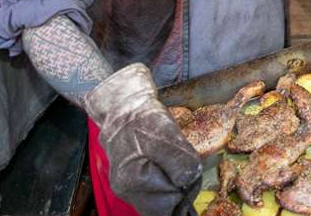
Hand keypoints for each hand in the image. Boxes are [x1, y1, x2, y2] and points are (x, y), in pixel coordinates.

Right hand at [83, 63, 201, 212]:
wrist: (122, 106)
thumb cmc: (142, 118)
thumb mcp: (165, 134)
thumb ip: (178, 160)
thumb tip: (188, 181)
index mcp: (133, 180)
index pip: (169, 204)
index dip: (185, 189)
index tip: (188, 170)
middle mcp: (126, 190)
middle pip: (163, 208)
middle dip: (179, 190)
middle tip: (182, 166)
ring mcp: (126, 188)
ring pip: (158, 203)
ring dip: (172, 188)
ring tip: (172, 164)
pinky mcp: (129, 183)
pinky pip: (152, 195)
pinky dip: (163, 185)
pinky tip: (164, 167)